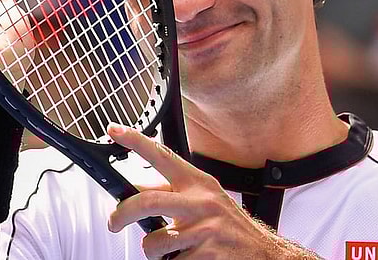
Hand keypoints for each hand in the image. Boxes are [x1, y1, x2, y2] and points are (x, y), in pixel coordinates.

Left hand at [106, 125, 311, 259]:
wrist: (264, 254)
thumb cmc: (229, 228)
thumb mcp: (206, 201)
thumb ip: (176, 194)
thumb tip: (136, 192)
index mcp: (199, 184)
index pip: (163, 156)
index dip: (136, 141)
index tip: (114, 130)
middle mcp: (202, 203)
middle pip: (147, 202)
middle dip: (122, 214)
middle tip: (113, 223)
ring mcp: (205, 229)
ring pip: (154, 242)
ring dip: (155, 253)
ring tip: (171, 251)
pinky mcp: (207, 254)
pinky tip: (191, 259)